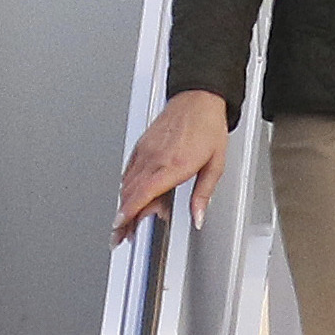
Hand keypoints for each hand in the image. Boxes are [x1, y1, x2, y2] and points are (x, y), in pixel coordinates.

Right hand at [116, 89, 228, 237]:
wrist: (199, 99)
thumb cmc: (208, 127)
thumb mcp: (215, 164)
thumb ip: (203, 194)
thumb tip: (198, 216)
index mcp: (173, 165)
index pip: (143, 194)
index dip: (128, 213)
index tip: (120, 227)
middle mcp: (155, 158)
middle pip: (130, 193)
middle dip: (122, 217)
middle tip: (119, 235)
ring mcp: (146, 151)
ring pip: (127, 183)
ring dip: (123, 204)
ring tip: (122, 222)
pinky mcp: (142, 145)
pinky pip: (129, 169)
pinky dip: (126, 186)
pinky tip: (127, 196)